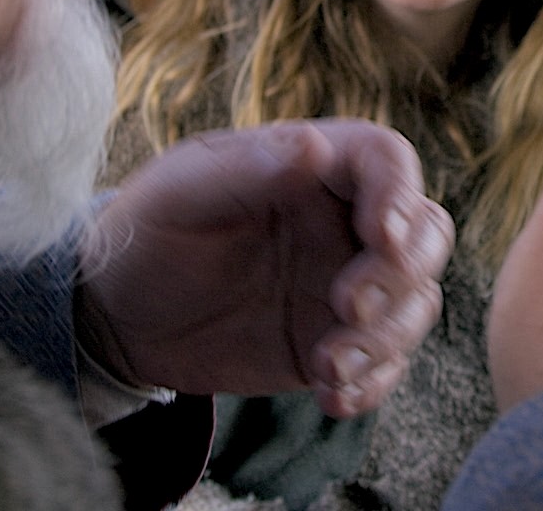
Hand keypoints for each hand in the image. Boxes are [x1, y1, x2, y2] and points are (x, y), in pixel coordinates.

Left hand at [76, 119, 452, 416]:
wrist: (117, 317)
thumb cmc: (145, 232)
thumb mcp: (180, 193)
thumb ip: (246, 169)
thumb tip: (314, 146)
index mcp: (312, 167)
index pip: (386, 160)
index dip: (399, 194)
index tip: (380, 236)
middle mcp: (342, 222)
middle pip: (425, 232)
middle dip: (403, 273)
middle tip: (349, 307)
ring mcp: (345, 284)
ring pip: (416, 301)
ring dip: (388, 338)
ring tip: (327, 366)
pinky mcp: (335, 342)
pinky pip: (386, 363)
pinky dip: (373, 382)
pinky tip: (331, 396)